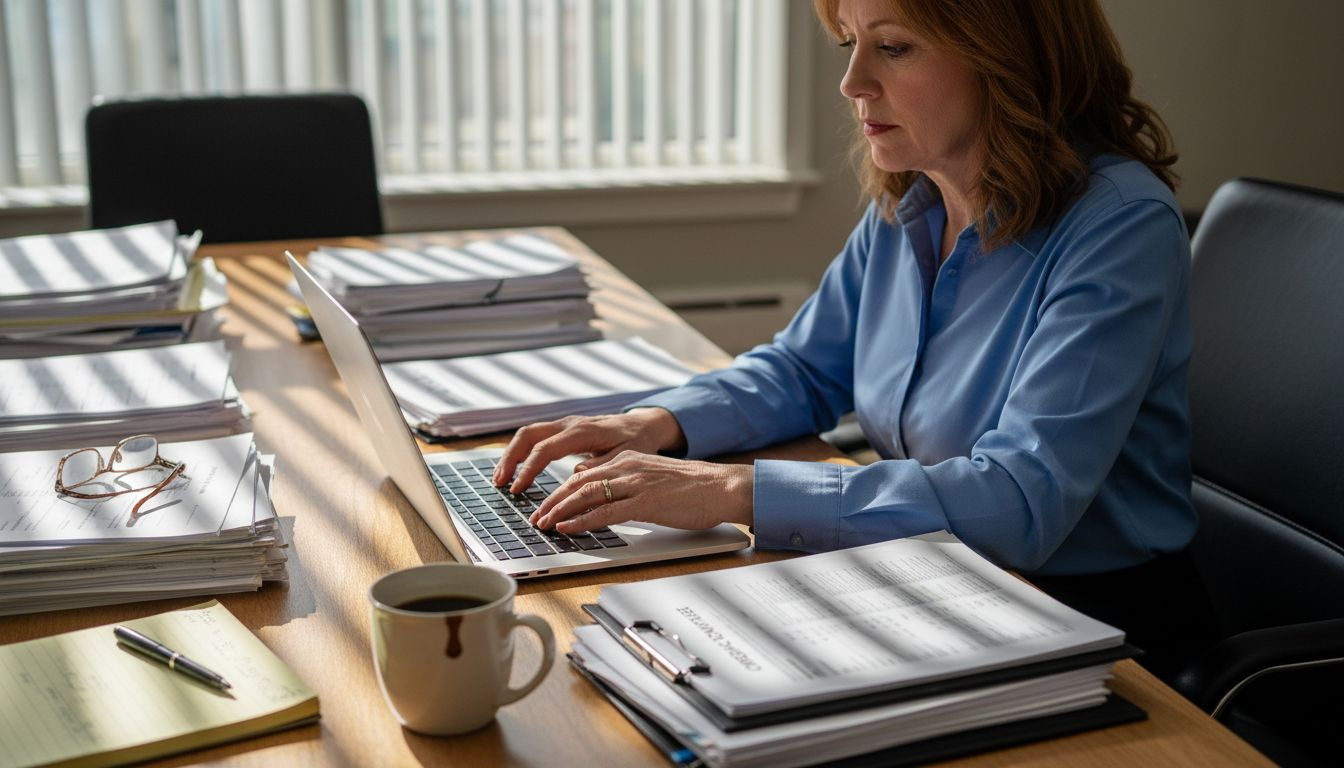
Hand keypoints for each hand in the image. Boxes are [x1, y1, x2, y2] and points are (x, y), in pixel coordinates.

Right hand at [492, 408, 685, 492]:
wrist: (642, 424)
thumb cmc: (636, 442)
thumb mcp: (626, 456)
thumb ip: (602, 465)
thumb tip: (576, 475)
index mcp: (582, 431)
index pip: (546, 449)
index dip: (529, 469)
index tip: (518, 489)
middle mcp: (569, 424)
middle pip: (528, 435)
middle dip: (510, 459)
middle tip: (500, 483)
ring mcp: (564, 424)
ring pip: (528, 434)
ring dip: (511, 455)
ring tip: (501, 479)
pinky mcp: (563, 429)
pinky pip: (535, 437)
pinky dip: (521, 452)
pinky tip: (515, 470)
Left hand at [528, 450, 752, 533]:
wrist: (722, 486)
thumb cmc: (693, 487)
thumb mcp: (652, 475)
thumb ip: (625, 478)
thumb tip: (599, 485)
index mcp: (628, 459)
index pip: (583, 473)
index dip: (560, 491)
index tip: (546, 505)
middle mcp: (628, 466)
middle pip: (577, 482)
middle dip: (552, 501)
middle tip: (536, 517)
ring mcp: (636, 483)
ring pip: (586, 494)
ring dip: (560, 511)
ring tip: (544, 524)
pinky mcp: (646, 502)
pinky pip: (606, 511)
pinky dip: (582, 520)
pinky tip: (568, 528)